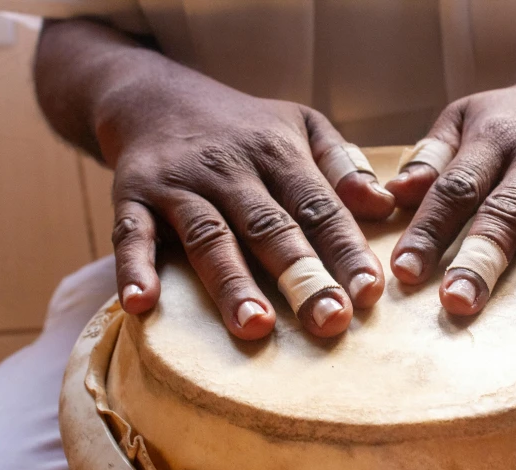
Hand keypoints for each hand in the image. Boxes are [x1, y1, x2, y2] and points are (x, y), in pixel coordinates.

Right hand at [99, 67, 394, 338]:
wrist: (157, 97)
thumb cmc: (245, 126)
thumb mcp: (301, 125)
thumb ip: (343, 165)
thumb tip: (383, 204)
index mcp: (279, 153)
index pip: (319, 207)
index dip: (346, 250)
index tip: (370, 293)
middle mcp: (231, 168)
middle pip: (270, 227)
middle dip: (302, 276)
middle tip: (329, 321)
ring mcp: (180, 182)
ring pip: (210, 236)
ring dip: (231, 282)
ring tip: (254, 327)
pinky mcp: (132, 195)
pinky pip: (131, 233)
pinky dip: (134, 267)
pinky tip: (141, 304)